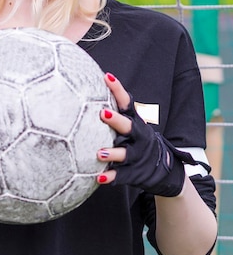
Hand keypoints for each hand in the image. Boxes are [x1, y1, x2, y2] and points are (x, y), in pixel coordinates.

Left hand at [96, 73, 195, 196]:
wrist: (165, 169)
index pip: (126, 102)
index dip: (117, 89)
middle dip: (116, 120)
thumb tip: (88, 89)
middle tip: (102, 113)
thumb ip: (115, 111)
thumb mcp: (131, 124)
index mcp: (135, 121)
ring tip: (99, 153)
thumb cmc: (137, 140)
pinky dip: (112, 177)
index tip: (106, 76)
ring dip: (112, 153)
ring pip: (125, 153)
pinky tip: (100, 177)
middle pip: (128, 126)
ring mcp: (138, 155)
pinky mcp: (136, 172)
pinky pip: (123, 175)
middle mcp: (139, 136)